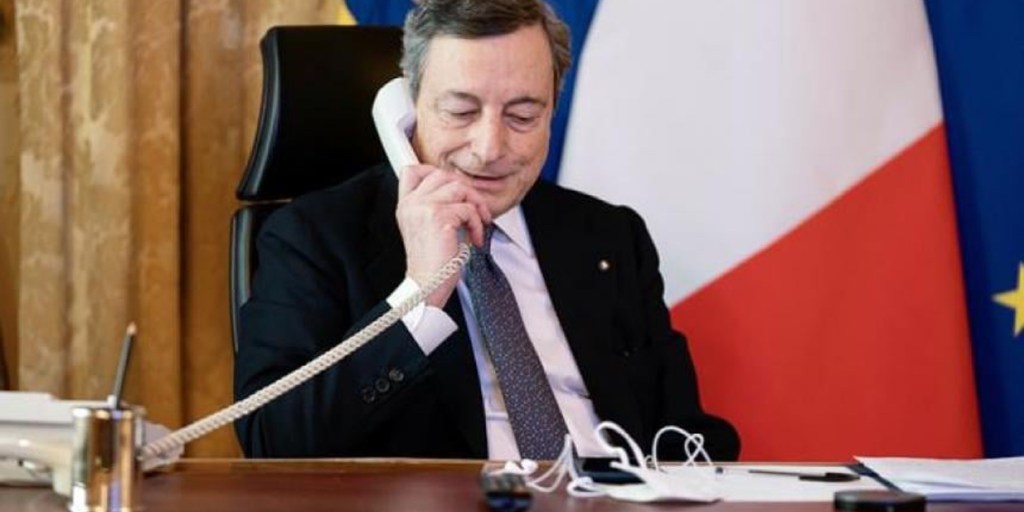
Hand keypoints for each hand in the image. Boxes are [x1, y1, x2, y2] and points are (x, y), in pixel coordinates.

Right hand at [396, 164, 491, 306]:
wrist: (426, 286)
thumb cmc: (432, 262)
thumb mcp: (427, 228)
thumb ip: (434, 205)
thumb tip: (460, 190)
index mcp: (405, 205)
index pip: (412, 171)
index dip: (434, 172)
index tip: (453, 189)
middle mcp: (411, 204)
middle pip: (443, 175)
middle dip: (465, 191)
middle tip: (475, 211)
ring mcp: (423, 208)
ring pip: (459, 188)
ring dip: (475, 206)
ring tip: (477, 225)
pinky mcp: (439, 217)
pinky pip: (468, 209)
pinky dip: (477, 224)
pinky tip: (475, 239)